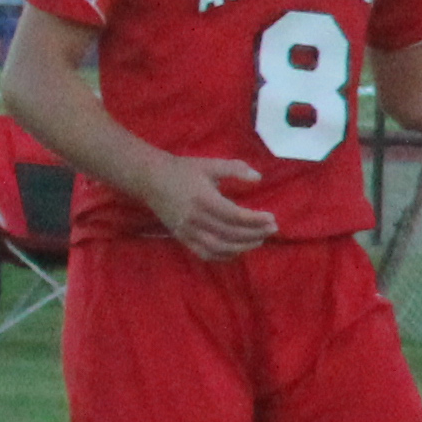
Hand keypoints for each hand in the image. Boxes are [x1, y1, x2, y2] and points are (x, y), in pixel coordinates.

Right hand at [146, 154, 274, 259]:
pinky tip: (238, 251)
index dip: (256, 220)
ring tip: (259, 240)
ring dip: (242, 247)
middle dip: (255, 234)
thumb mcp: (210, 165)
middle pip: (230, 233)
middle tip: (272, 229)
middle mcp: (195, 218)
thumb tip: (258, 178)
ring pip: (219, 247)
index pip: (235, 215)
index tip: (272, 218)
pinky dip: (223, 256)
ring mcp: (187, 230)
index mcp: (203, 199)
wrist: (149, 179)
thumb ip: (235, 169)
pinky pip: (204, 253)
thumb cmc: (183, 170)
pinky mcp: (181, 237)